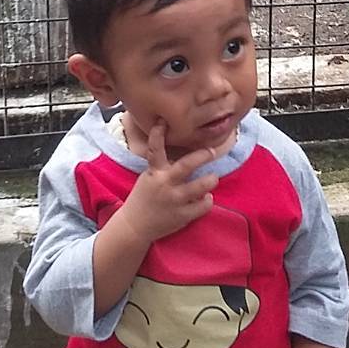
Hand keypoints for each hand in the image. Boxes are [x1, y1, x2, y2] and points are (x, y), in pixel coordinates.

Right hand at [116, 120, 217, 245]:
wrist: (135, 226)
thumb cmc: (144, 197)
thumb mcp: (149, 177)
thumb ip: (162, 165)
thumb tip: (178, 148)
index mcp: (155, 172)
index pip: (154, 149)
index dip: (157, 134)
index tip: (162, 121)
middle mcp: (165, 184)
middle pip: (186, 166)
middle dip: (202, 156)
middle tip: (212, 151)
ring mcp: (175, 200)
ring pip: (200, 187)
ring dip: (209, 180)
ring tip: (213, 177)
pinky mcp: (182, 216)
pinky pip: (203, 205)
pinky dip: (207, 200)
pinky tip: (206, 198)